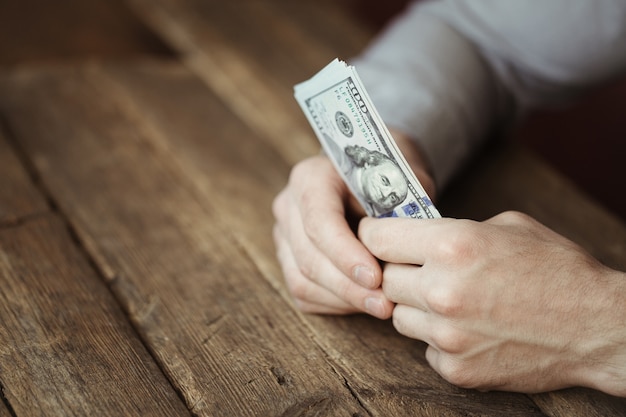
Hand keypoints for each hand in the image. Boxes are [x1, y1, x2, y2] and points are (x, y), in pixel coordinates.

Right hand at [272, 154, 392, 317]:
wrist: (374, 177)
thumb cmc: (389, 179)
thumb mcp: (401, 181)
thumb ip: (400, 208)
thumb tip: (405, 248)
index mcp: (311, 178)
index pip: (319, 222)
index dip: (345, 254)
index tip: (376, 278)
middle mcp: (289, 206)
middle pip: (309, 257)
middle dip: (349, 286)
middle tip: (385, 303)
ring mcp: (284, 235)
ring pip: (302, 280)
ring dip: (343, 299)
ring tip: (381, 306)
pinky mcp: (288, 260)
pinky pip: (304, 293)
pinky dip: (335, 304)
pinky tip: (364, 301)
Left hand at [359, 212, 625, 394]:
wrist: (596, 327)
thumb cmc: (556, 268)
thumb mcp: (505, 226)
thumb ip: (452, 230)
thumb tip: (417, 236)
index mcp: (453, 244)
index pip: (376, 237)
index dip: (375, 233)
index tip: (378, 235)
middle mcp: (442, 290)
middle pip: (383, 279)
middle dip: (397, 271)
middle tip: (419, 269)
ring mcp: (447, 334)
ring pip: (398, 316)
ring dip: (415, 306)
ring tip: (450, 300)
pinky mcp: (456, 368)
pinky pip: (424, 347)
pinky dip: (437, 338)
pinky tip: (467, 328)